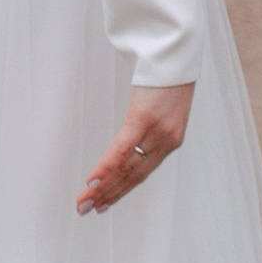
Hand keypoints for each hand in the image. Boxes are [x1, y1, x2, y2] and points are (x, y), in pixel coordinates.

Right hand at [79, 82, 192, 214]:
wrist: (178, 52)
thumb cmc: (169, 75)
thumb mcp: (164, 104)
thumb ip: (152, 123)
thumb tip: (136, 133)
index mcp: (170, 140)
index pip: (141, 172)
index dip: (121, 190)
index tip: (103, 204)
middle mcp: (166, 141)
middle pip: (132, 175)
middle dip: (107, 195)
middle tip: (84, 210)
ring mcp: (157, 132)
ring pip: (126, 168)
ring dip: (102, 188)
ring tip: (83, 202)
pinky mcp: (145, 119)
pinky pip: (122, 149)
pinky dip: (105, 167)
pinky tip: (92, 181)